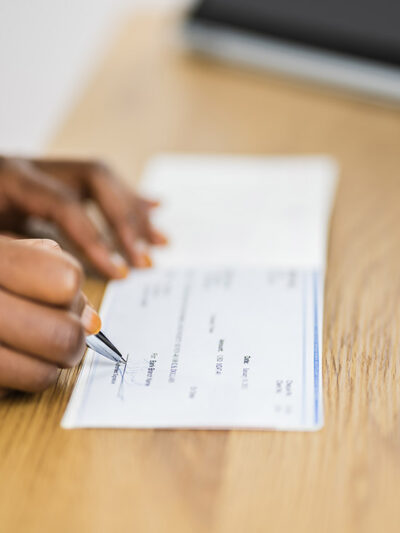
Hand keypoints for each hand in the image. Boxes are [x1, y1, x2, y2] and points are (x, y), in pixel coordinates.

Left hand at [0, 156, 166, 277]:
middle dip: (124, 221)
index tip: (118, 271)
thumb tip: (65, 280)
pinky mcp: (52, 181)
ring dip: (134, 210)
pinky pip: (98, 186)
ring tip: (160, 240)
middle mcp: (32, 167)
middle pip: (94, 178)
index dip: (95, 239)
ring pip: (102, 180)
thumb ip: (16, 254)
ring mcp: (44, 171)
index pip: (66, 204)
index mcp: (10, 177)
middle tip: (144, 258)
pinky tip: (153, 208)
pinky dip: (127, 200)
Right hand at [0, 238, 100, 396]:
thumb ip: (51, 272)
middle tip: (64, 330)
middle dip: (73, 336)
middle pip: (62, 335)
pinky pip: (13, 390)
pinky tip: (12, 357)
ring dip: (52, 364)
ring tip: (38, 348)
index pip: (66, 283)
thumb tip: (92, 320)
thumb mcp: (6, 253)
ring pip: (42, 374)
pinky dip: (23, 378)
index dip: (73, 292)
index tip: (65, 292)